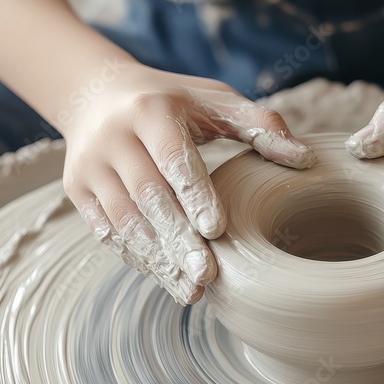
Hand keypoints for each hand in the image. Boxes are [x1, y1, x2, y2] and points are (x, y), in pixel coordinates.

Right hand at [62, 63, 315, 303]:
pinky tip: (167, 279)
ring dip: (158, 258)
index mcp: (151, 110)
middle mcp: (113, 137)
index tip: (216, 229)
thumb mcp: (215, 100)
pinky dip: (139, 257)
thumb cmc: (173, 102)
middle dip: (178, 239)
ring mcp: (90, 166)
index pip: (172, 156)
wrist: (96, 94)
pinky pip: (108, 231)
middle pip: (147, 196)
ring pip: (124, 221)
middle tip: (207, 275)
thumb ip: (260, 126)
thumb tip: (306, 160)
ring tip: (193, 289)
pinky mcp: (77, 190)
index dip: (194, 193)